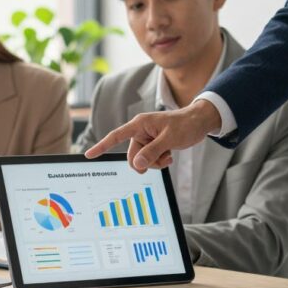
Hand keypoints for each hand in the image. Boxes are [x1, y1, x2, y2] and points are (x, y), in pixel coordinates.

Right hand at [84, 99, 221, 171]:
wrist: (199, 122)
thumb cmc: (185, 125)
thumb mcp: (169, 140)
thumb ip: (152, 152)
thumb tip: (136, 165)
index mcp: (140, 125)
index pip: (116, 136)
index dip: (102, 146)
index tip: (89, 155)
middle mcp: (141, 131)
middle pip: (132, 155)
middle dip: (146, 162)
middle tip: (162, 160)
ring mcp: (147, 139)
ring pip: (141, 160)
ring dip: (155, 162)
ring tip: (168, 156)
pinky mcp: (154, 144)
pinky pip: (149, 159)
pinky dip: (159, 161)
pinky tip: (169, 156)